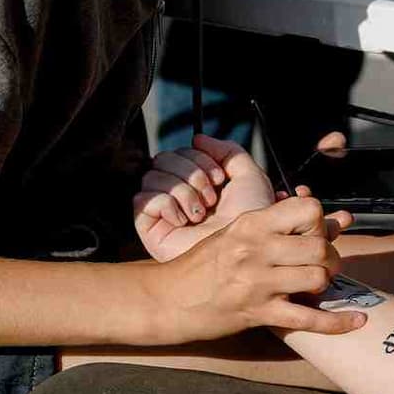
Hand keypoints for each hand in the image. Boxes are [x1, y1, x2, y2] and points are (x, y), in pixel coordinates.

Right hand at [135, 134, 278, 261]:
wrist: (244, 255)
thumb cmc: (251, 222)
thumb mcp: (251, 177)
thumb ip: (229, 151)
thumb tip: (198, 138)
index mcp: (199, 181)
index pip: (182, 151)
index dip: (201, 159)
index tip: (221, 179)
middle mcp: (178, 193)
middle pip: (163, 158)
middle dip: (191, 173)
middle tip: (211, 198)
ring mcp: (162, 210)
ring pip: (152, 174)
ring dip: (182, 191)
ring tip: (199, 213)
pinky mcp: (149, 227)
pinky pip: (142, 198)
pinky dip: (165, 204)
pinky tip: (182, 220)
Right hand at [146, 196, 365, 341]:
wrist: (168, 299)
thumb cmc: (203, 265)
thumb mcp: (233, 233)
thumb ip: (272, 224)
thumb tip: (319, 215)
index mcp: (251, 223)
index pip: (307, 209)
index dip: (319, 221)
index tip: (312, 233)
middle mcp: (256, 249)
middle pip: (319, 246)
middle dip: (328, 256)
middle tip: (320, 263)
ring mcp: (257, 282)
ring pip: (318, 277)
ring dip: (324, 283)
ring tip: (315, 285)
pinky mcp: (259, 313)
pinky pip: (309, 319)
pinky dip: (338, 323)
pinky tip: (355, 322)